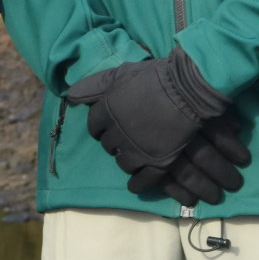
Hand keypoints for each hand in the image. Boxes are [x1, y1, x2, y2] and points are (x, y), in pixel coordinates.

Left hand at [66, 49, 246, 203]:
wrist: (188, 91)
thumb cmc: (154, 78)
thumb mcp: (119, 74)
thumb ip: (93, 85)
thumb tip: (70, 96)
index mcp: (106, 111)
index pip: (94, 126)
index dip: (101, 127)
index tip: (107, 127)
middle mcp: (117, 133)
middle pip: (108, 145)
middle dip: (113, 142)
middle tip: (124, 139)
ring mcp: (137, 150)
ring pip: (122, 163)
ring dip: (125, 160)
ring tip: (133, 156)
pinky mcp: (158, 163)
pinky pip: (142, 181)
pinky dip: (138, 184)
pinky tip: (136, 185)